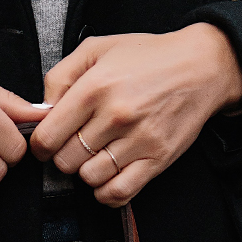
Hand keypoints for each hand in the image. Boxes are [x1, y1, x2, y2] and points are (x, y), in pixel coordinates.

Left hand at [30, 25, 241, 206]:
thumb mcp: (98, 49)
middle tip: (77, 144)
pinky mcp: (156, 160)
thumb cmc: (149, 58)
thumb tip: (42, 111)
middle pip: (67, 161)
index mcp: (96, 87)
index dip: (42, 144)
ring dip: (88, 172)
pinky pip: (118, 193)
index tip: (49, 142)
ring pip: (90, 178)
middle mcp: (116, 115)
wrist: (199, 67)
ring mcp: (138, 140)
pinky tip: (108, 177)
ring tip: (98, 155)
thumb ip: (61, 76)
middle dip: (66, 156)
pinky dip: (107, 192)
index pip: (49, 136)